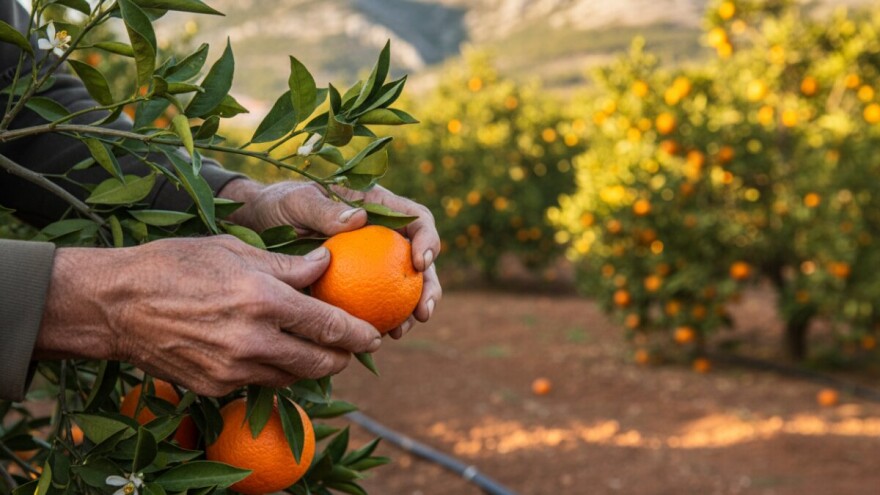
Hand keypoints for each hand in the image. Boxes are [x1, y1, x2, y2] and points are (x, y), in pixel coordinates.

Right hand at [34, 236, 381, 395]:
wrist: (115, 304)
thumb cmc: (175, 264)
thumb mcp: (235, 250)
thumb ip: (287, 265)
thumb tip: (326, 264)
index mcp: (262, 300)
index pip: (328, 325)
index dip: (359, 334)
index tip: (375, 334)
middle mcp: (252, 340)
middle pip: (319, 361)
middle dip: (345, 358)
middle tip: (356, 348)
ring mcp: (232, 369)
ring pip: (293, 377)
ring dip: (313, 367)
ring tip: (322, 352)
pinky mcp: (215, 387)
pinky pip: (260, 383)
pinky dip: (277, 372)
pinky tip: (278, 355)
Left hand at [220, 179, 441, 338]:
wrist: (257, 227)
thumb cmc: (278, 206)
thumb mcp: (297, 202)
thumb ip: (323, 209)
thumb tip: (360, 219)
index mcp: (379, 208)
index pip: (416, 220)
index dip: (428, 240)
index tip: (420, 262)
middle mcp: (382, 236)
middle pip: (420, 261)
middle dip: (429, 288)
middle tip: (423, 312)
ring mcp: (372, 264)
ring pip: (403, 289)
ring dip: (408, 312)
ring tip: (399, 332)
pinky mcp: (356, 287)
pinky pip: (375, 307)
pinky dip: (379, 323)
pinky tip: (374, 339)